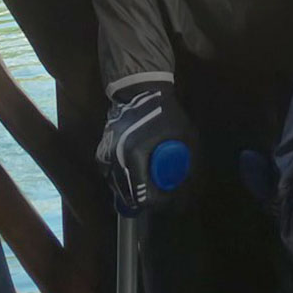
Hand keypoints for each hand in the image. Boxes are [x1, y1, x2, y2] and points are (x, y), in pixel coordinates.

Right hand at [96, 82, 194, 211]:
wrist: (140, 91)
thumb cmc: (165, 112)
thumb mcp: (186, 135)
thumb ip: (190, 163)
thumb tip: (189, 189)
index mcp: (134, 156)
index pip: (143, 195)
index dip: (159, 202)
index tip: (170, 197)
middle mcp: (115, 159)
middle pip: (128, 197)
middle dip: (146, 199)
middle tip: (162, 193)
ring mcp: (105, 156)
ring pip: (117, 188)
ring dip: (133, 192)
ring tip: (150, 185)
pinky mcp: (101, 152)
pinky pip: (110, 176)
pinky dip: (122, 182)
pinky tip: (135, 177)